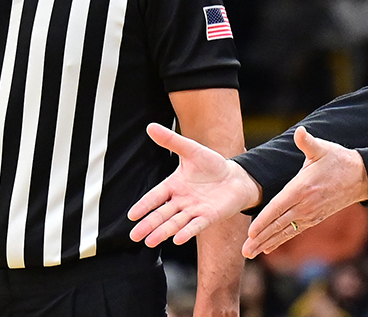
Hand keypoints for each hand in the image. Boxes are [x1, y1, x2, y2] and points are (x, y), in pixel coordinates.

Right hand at [129, 123, 261, 246]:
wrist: (235, 177)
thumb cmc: (212, 165)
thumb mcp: (191, 150)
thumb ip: (171, 141)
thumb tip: (150, 126)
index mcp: (174, 186)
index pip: (155, 197)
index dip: (144, 205)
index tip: (131, 215)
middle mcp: (181, 201)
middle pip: (162, 214)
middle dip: (149, 224)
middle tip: (134, 236)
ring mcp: (195, 210)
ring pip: (176, 222)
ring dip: (163, 232)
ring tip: (149, 242)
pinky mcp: (209, 216)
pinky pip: (196, 225)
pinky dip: (187, 232)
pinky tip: (177, 240)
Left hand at [242, 126, 367, 258]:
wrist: (361, 177)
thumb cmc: (338, 160)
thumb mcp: (322, 149)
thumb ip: (307, 142)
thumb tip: (300, 132)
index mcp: (302, 188)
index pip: (278, 206)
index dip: (264, 220)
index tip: (251, 232)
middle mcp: (305, 204)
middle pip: (278, 224)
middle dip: (260, 238)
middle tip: (244, 251)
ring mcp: (311, 214)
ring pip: (284, 231)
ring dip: (267, 243)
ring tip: (250, 253)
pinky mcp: (315, 218)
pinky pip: (294, 232)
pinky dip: (280, 240)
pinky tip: (268, 248)